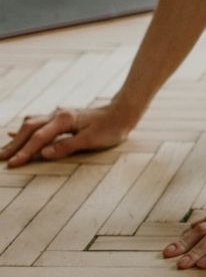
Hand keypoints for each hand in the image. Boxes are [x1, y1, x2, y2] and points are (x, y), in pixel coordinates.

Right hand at [1, 104, 134, 167]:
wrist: (122, 112)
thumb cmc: (111, 127)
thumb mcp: (92, 140)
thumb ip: (67, 146)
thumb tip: (43, 154)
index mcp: (65, 120)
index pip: (39, 138)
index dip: (25, 152)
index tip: (13, 164)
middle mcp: (58, 114)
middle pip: (30, 129)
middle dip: (15, 145)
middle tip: (1, 159)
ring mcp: (59, 115)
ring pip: (32, 125)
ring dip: (18, 138)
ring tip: (5, 151)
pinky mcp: (62, 118)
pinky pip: (38, 123)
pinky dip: (26, 130)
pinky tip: (14, 134)